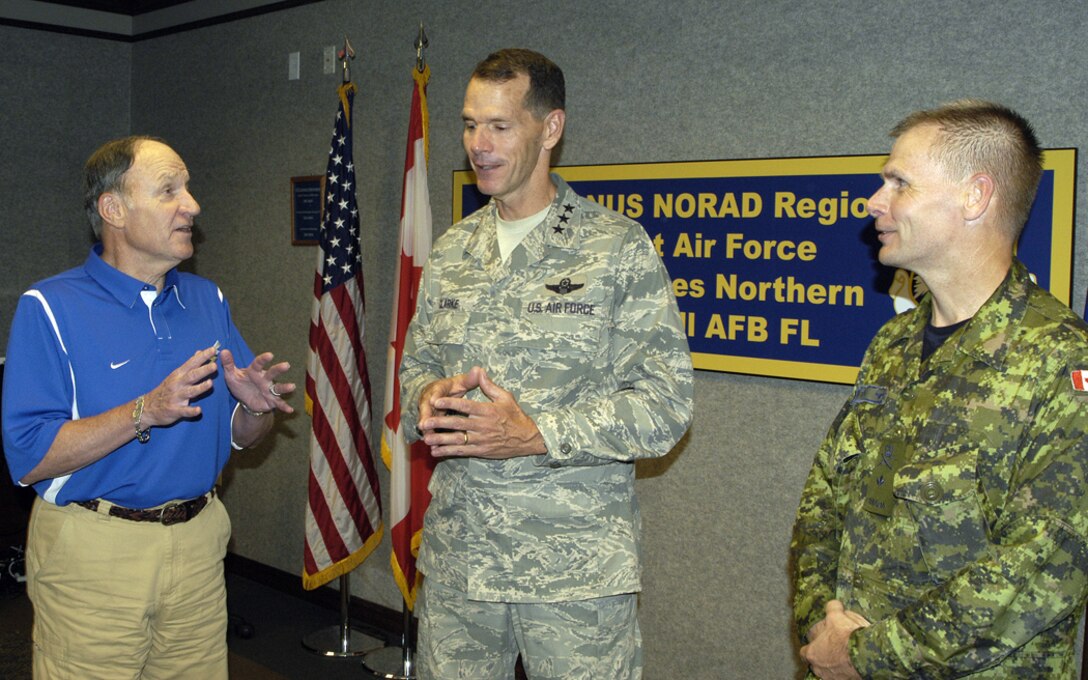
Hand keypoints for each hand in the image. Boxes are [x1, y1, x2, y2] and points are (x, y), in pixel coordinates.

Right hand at [141, 345, 220, 426]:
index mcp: (179, 375)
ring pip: (189, 392)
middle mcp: (177, 384)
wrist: (147, 408)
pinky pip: (184, 411)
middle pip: (192, 376)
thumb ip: (190, 365)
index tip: (213, 349)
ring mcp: (176, 398)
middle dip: (203, 371)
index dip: (202, 357)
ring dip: (200, 388)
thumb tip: (200, 352)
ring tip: (210, 383)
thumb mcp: (176, 375)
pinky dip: (191, 411)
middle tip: (214, 365)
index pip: (192, 363)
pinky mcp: (174, 410)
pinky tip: (199, 410)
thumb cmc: (166, 389)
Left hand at [220, 349, 294, 414]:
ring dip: (285, 387)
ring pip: (278, 387)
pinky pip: (279, 403)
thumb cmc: (240, 384)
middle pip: (272, 373)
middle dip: (279, 369)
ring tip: (292, 387)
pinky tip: (290, 410)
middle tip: (286, 365)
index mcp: (254, 372)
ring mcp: (270, 390)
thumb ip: (228, 364)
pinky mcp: (272, 400)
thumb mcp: (231, 375)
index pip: (258, 364)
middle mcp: (264, 379)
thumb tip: (223, 351)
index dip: (263, 359)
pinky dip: (285, 406)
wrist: (246, 400)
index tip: (270, 355)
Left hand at [418, 367, 545, 458]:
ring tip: (426, 439)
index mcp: (487, 411)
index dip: (450, 403)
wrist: (527, 438)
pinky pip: (462, 451)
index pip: (465, 406)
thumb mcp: (505, 397)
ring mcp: (481, 440)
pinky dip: (448, 452)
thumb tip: (479, 370)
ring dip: (440, 440)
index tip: (436, 401)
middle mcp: (482, 426)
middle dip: (439, 423)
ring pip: (457, 440)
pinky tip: (436, 451)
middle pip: (457, 424)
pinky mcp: (480, 450)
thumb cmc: (515, 416)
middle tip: (424, 423)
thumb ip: (489, 386)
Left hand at [800, 600, 869, 679]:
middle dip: (823, 656)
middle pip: (817, 663)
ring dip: (834, 664)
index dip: (812, 645)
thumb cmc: (847, 635)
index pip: (805, 652)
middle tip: (833, 647)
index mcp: (812, 653)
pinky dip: (847, 670)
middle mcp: (820, 669)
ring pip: (830, 671)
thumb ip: (832, 609)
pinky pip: (844, 676)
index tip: (818, 641)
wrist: (868, 652)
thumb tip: (833, 605)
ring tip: (844, 655)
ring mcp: (834, 678)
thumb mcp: (837, 615)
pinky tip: (854, 662)